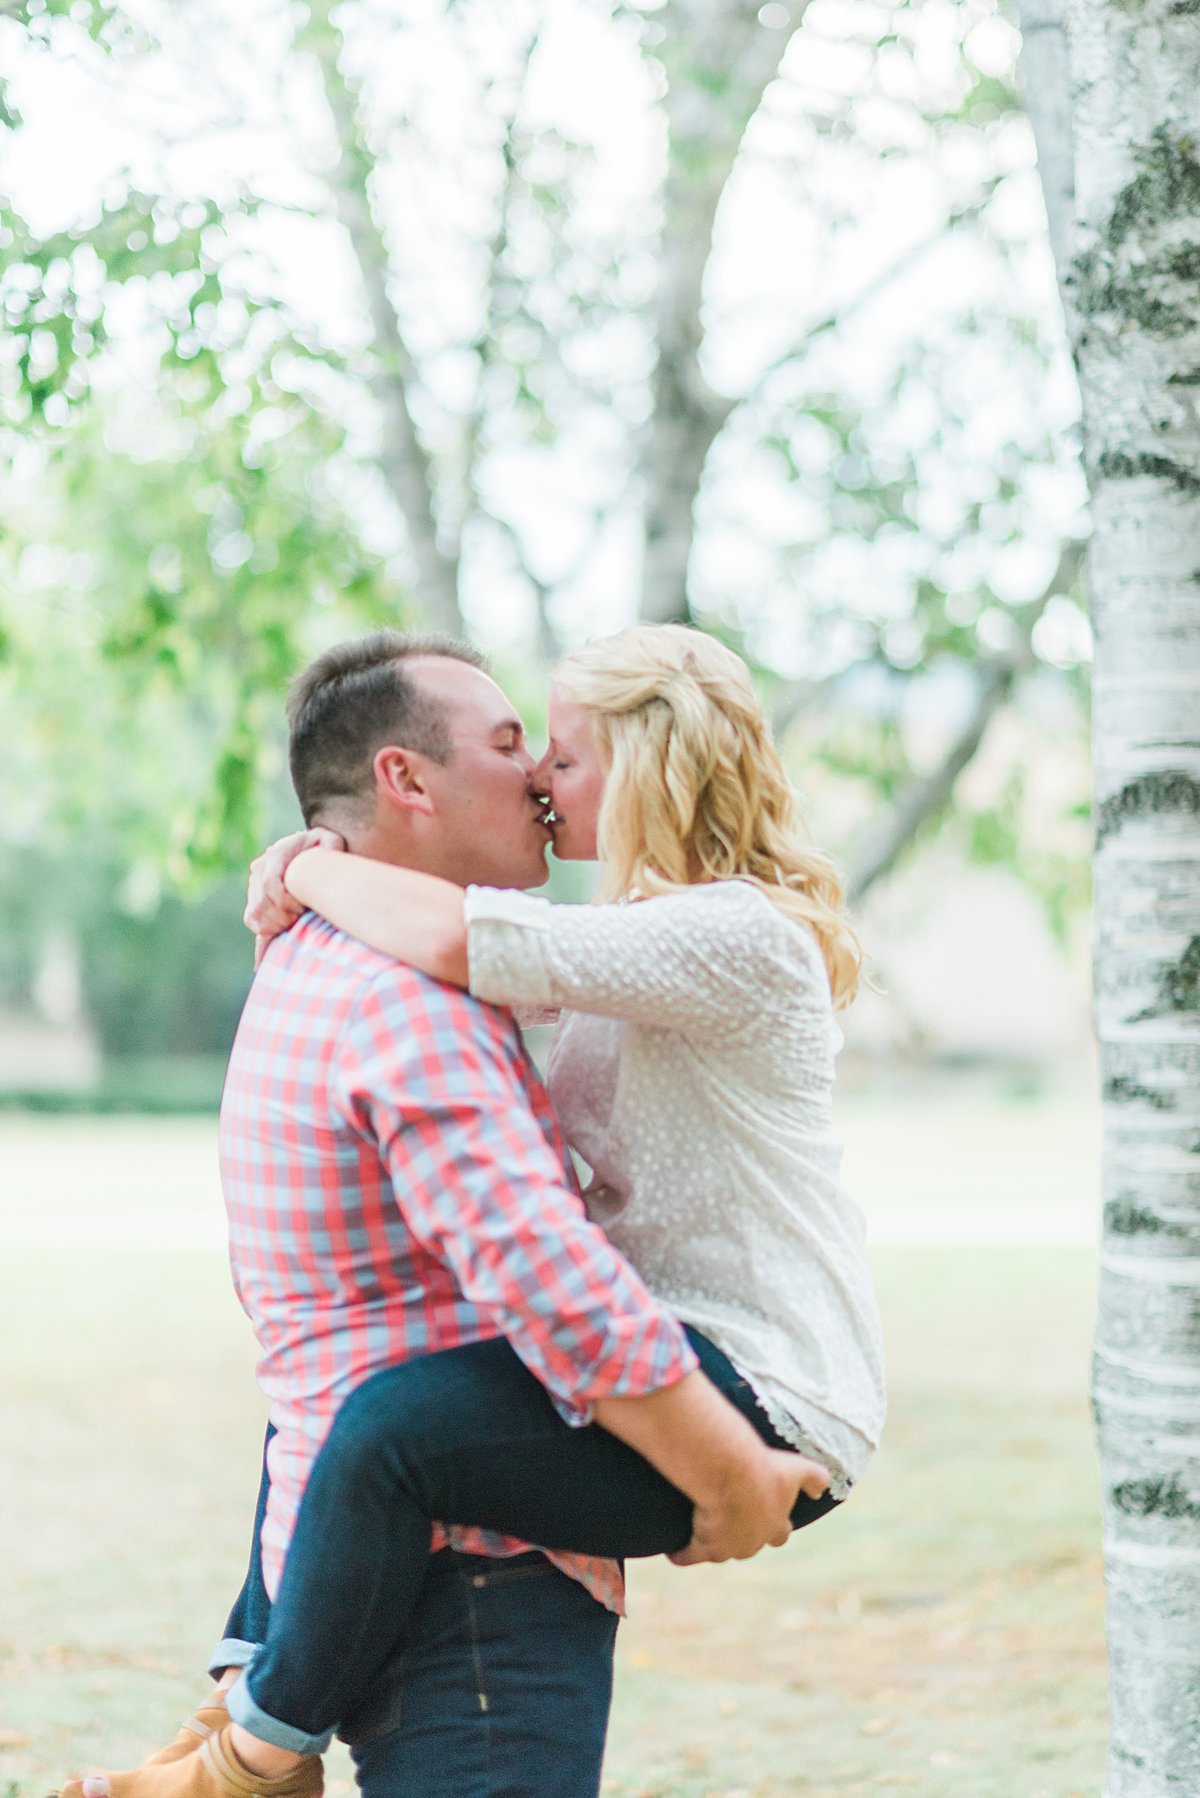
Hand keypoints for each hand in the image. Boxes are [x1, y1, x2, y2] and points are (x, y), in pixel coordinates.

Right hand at [245, 827, 345, 948]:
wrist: (304, 850)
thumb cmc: (321, 849)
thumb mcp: (329, 840)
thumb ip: (331, 845)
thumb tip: (329, 855)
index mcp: (276, 856)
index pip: (269, 885)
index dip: (284, 903)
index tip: (303, 908)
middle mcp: (260, 869)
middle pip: (262, 904)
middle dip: (282, 917)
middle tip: (301, 918)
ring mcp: (253, 884)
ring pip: (255, 914)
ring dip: (276, 925)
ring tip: (295, 922)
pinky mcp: (253, 898)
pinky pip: (252, 920)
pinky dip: (267, 929)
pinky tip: (285, 927)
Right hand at [668, 1446, 829, 1566]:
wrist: (735, 1477)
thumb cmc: (765, 1469)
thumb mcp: (797, 1469)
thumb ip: (815, 1478)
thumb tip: (822, 1489)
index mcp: (776, 1524)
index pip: (779, 1532)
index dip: (772, 1525)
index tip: (762, 1515)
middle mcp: (755, 1541)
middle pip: (750, 1545)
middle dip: (743, 1537)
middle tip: (731, 1524)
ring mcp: (729, 1548)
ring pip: (720, 1552)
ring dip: (712, 1543)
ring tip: (699, 1533)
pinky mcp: (705, 1547)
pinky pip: (689, 1556)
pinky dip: (681, 1555)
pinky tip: (674, 1552)